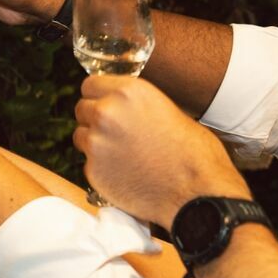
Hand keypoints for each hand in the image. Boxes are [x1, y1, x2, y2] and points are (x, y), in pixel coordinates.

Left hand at [73, 75, 249, 225]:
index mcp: (129, 92)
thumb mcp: (170, 110)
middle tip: (115, 132)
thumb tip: (125, 108)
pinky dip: (100, 167)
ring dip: (95, 142)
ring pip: (81, 135)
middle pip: (82, 108)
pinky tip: (124, 172)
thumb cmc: (194, 153)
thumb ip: (138, 105)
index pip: (91, 84)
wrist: (196, 193)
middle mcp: (107, 113)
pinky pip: (87, 162)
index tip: (105, 104)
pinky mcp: (92, 170)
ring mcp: (96, 143)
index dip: (99, 96)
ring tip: (122, 153)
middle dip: (94, 118)